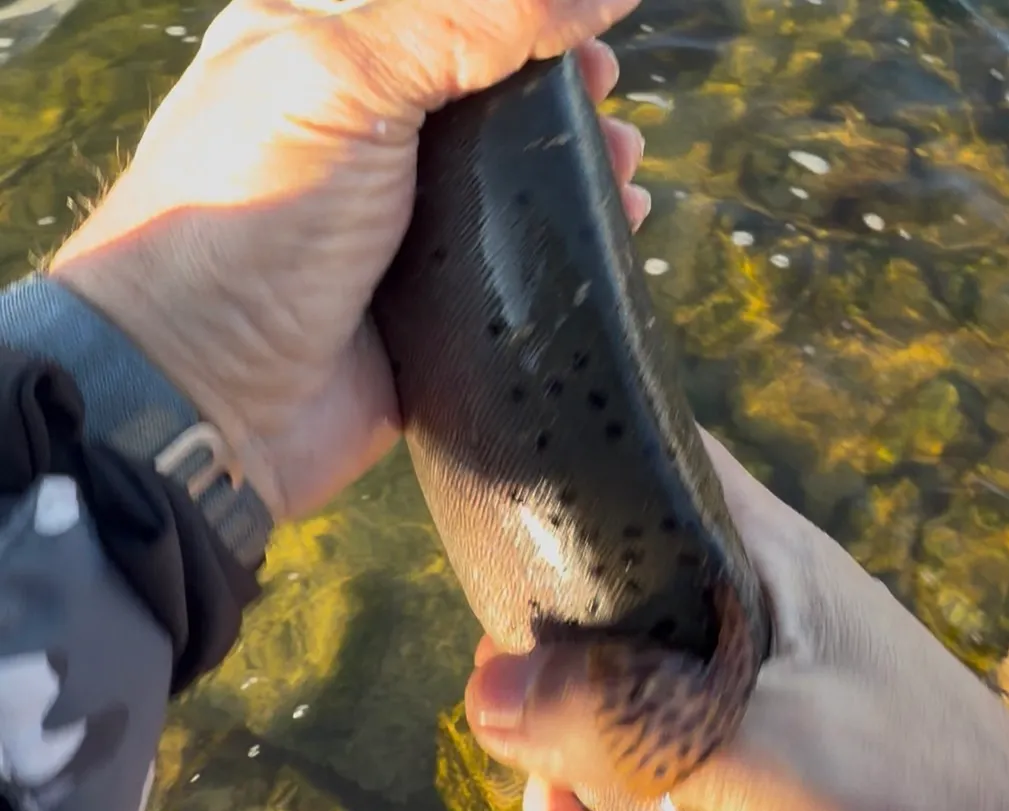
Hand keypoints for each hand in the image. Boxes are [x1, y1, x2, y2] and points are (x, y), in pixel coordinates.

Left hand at [48, 0, 645, 522]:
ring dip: (574, 169)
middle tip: (606, 101)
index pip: (446, 12)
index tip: (593, 25)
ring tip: (621, 171)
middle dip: (558, 91)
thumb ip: (462, 22)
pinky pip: (513, 272)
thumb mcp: (340, 82)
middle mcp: (361, 138)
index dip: (521, 12)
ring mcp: (397, 231)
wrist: (211, 398)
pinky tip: (607, 235)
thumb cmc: (248, 221)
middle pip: (487, 95)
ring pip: (508, 183)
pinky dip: (564, 251)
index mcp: (321, 54)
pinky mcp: (428, 312)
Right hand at [465, 433, 1008, 810]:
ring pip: (613, 739)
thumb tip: (484, 690)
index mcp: (766, 577)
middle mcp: (751, 637)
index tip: (499, 603)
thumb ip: (636, 721)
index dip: (554, 522)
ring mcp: (752, 728)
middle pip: (599, 637)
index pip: (640, 487)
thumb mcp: (785, 771)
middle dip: (553, 729)